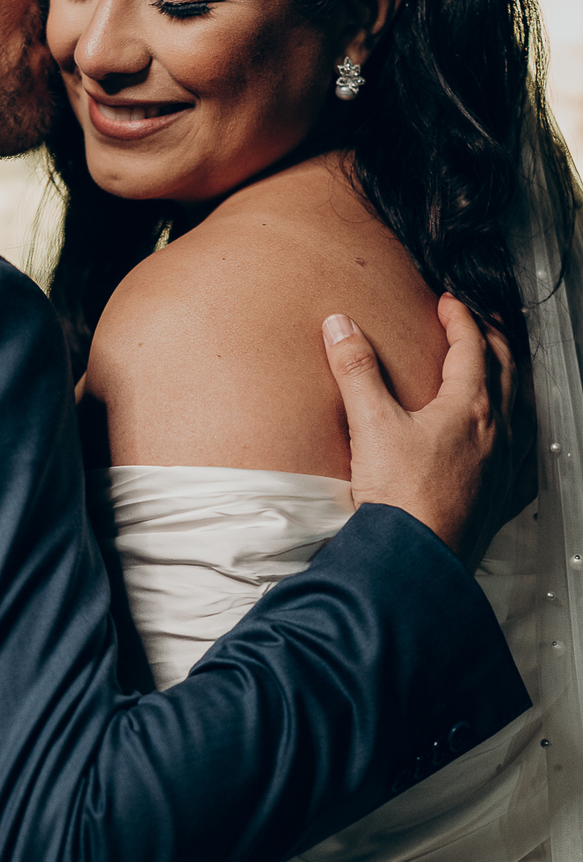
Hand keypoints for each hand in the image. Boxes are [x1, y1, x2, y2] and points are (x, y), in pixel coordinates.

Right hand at [321, 296, 533, 566]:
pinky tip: (510, 445)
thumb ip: (356, 370)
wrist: (415, 559)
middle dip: (492, 341)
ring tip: (499, 372)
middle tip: (479, 325)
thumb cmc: (401, 499)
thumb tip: (341, 326)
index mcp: (470, 407)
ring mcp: (501, 467)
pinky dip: (516, 435)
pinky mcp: (498, 498)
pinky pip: (519, 457)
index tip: (448, 301)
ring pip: (519, 410)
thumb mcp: (371, 423)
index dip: (459, 318)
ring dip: (509, 381)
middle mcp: (496, 433)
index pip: (472, 347)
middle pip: (505, 372)